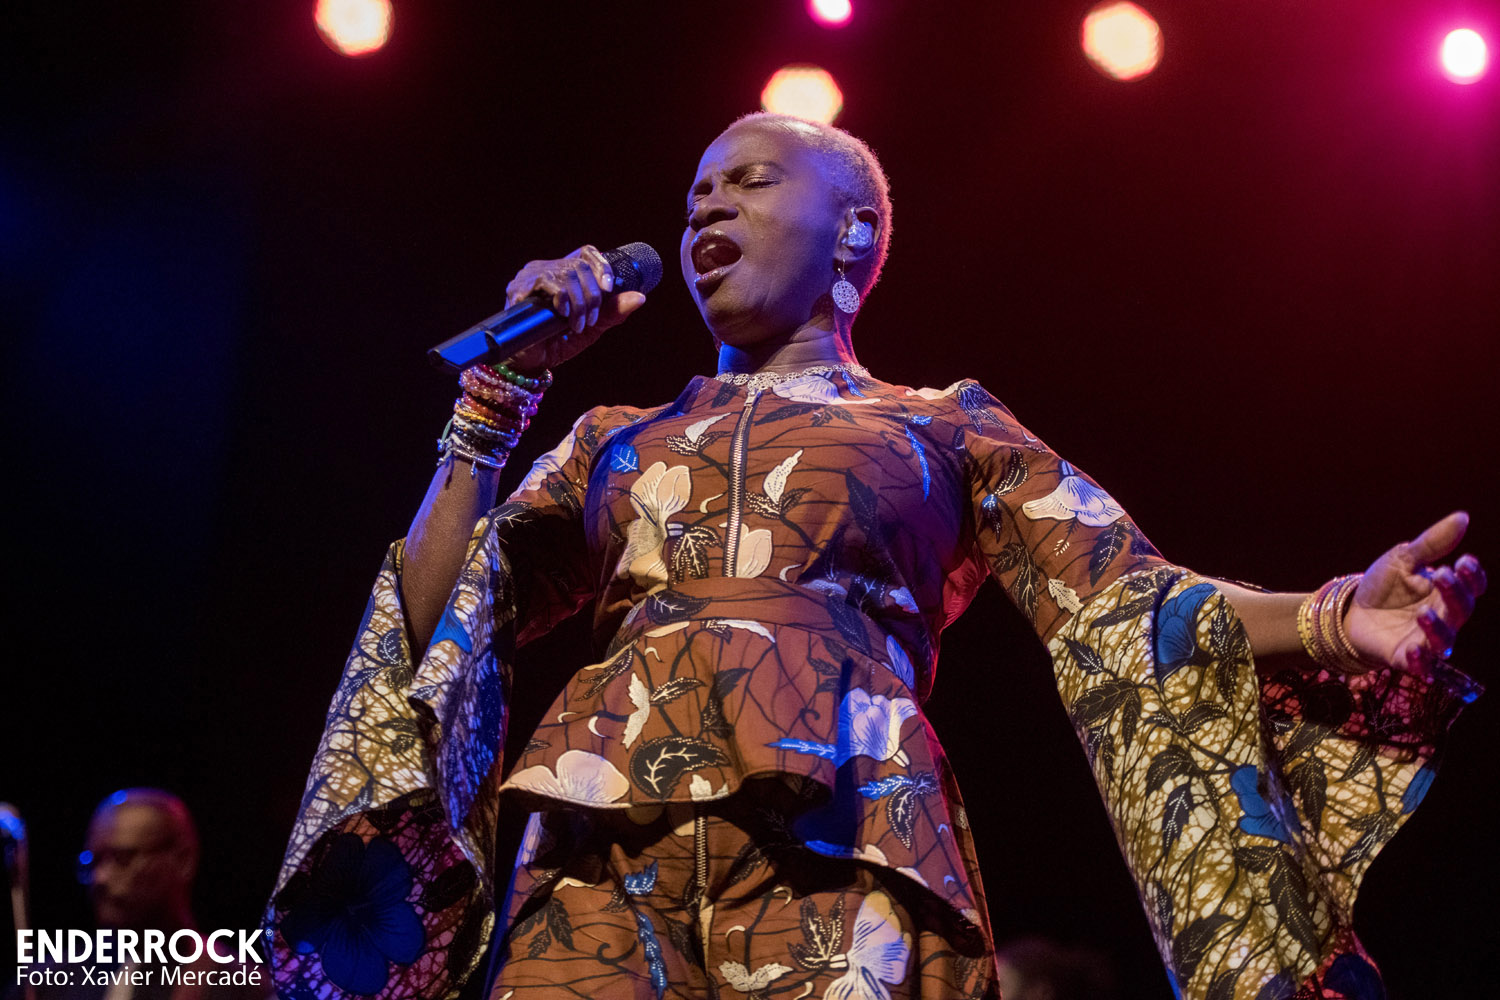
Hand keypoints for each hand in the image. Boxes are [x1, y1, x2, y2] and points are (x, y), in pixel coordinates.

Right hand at [505, 244, 646, 370]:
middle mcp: (546, 269)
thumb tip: (640, 297)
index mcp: (564, 274)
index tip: (609, 288)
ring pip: (568, 273)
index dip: (601, 266)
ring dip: (579, 302)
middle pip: (580, 265)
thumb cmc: (558, 343)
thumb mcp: (591, 327)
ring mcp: (531, 276)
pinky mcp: (519, 287)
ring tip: (576, 325)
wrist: (531, 363)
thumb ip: (612, 311)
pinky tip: (562, 315)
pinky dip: (562, 299)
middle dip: (592, 295)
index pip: (586, 253)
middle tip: (590, 321)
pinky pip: (548, 282)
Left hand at [1345, 511, 1486, 674]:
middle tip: (1441, 574)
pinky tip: (1414, 650)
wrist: (1350, 612)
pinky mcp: (1405, 657)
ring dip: (1437, 628)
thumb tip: (1463, 517)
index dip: (1472, 576)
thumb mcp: (1402, 560)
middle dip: (1454, 593)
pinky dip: (1420, 661)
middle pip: (1461, 610)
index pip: (1471, 586)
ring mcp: (1426, 640)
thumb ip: (1431, 543)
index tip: (1464, 561)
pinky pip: (1420, 665)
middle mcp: (1443, 618)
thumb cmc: (1383, 586)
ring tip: (1424, 613)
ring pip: (1444, 639)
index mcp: (1445, 592)